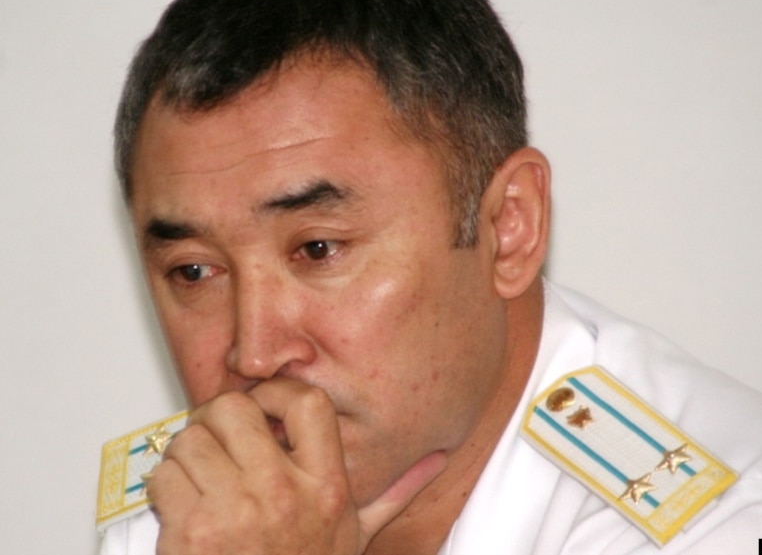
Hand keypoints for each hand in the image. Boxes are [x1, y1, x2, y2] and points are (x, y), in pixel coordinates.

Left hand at [146, 378, 445, 554]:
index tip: (262, 402)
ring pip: (189, 439)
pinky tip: (184, 504)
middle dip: (216, 416)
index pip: (306, 403)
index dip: (276, 391)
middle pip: (234, 409)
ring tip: (199, 472)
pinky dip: (164, 485)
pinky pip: (162, 476)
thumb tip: (435, 459)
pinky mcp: (193, 532)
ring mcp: (235, 511)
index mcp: (326, 486)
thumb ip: (394, 492)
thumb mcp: (356, 534)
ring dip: (185, 452)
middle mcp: (281, 492)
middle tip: (216, 434)